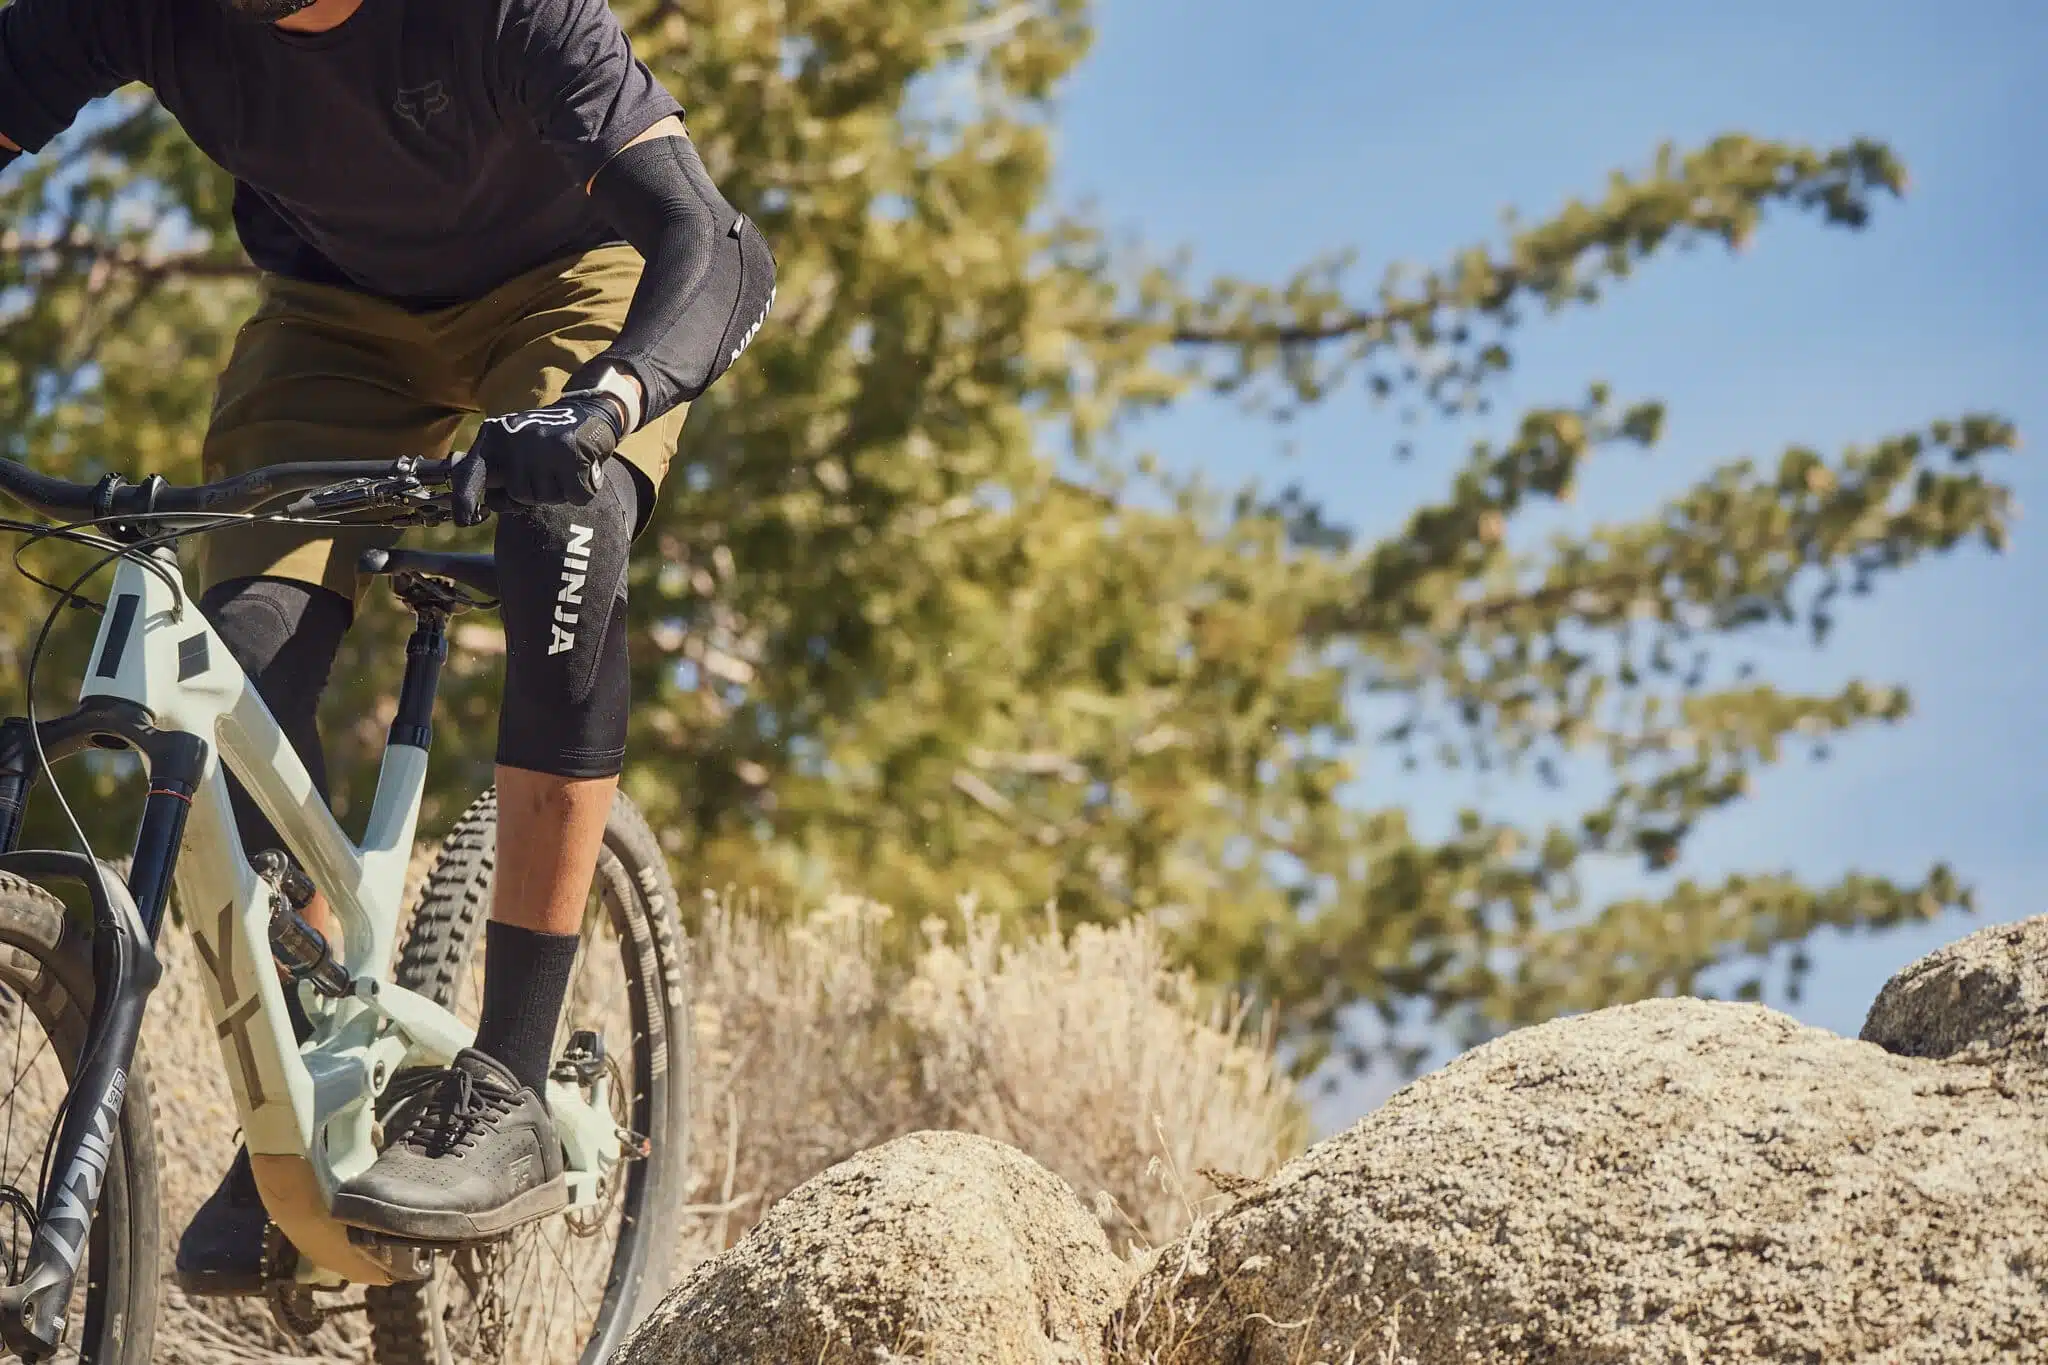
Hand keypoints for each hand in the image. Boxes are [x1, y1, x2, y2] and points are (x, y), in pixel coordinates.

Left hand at [452, 392, 624, 525]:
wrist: (589, 411)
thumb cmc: (547, 442)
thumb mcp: (514, 449)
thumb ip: (495, 473)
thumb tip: (486, 503)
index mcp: (493, 437)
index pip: (471, 473)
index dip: (465, 500)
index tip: (467, 520)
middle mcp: (513, 438)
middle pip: (519, 495)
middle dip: (537, 493)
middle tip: (549, 473)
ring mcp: (541, 444)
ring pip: (547, 498)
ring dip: (560, 491)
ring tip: (564, 468)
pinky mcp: (569, 452)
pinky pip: (574, 496)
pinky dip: (581, 491)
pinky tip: (582, 471)